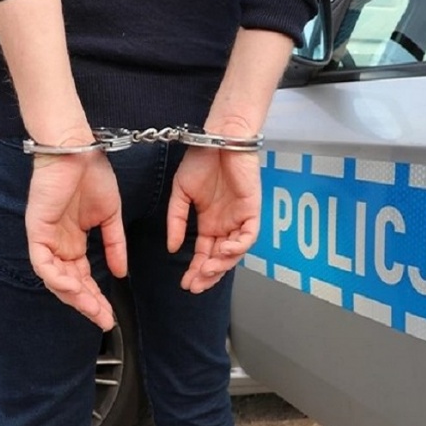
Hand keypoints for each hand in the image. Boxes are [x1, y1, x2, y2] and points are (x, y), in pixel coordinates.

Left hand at [26, 151, 126, 330]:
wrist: (80, 151)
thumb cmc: (92, 176)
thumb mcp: (111, 217)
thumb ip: (115, 245)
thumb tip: (122, 271)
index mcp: (74, 241)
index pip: (84, 277)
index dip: (97, 297)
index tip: (111, 312)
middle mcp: (59, 244)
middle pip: (70, 284)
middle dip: (88, 304)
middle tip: (103, 319)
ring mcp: (46, 238)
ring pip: (55, 279)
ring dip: (74, 296)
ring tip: (93, 308)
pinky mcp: (37, 229)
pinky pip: (42, 262)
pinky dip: (57, 277)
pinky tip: (74, 287)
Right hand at [167, 147, 260, 292]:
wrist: (217, 139)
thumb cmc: (201, 161)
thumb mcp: (180, 193)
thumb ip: (176, 221)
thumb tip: (173, 248)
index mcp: (209, 222)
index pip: (204, 253)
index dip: (196, 270)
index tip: (185, 283)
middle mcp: (225, 224)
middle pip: (220, 258)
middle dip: (208, 274)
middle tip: (195, 286)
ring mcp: (239, 218)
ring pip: (235, 251)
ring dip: (221, 264)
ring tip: (206, 271)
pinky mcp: (252, 210)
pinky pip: (248, 235)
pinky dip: (237, 246)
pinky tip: (223, 250)